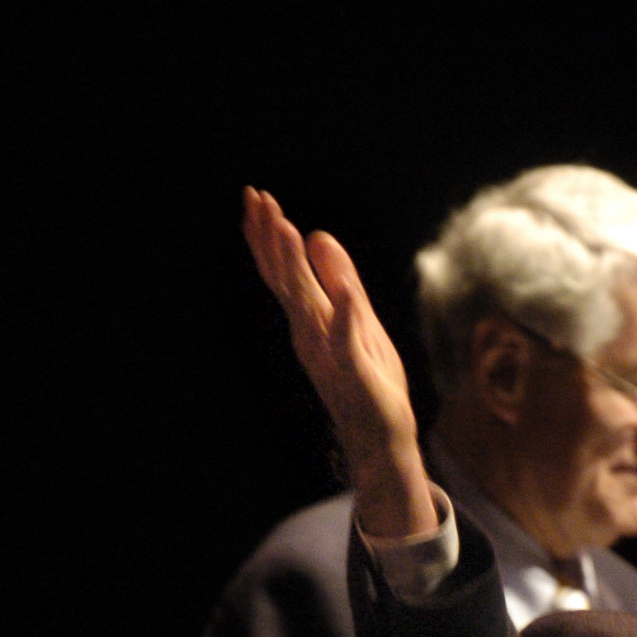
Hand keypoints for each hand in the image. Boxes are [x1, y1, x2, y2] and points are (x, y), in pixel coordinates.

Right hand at [241, 186, 436, 539]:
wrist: (380, 439)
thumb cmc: (368, 380)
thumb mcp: (357, 319)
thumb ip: (337, 281)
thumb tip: (317, 234)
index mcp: (310, 319)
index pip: (283, 271)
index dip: (268, 236)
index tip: (256, 197)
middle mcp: (311, 333)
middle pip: (286, 281)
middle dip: (271, 240)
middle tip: (257, 199)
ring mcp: (330, 353)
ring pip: (308, 305)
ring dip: (297, 268)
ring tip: (288, 227)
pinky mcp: (356, 374)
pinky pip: (348, 343)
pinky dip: (346, 318)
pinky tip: (346, 292)